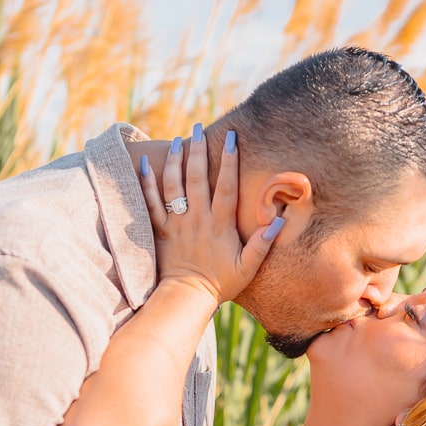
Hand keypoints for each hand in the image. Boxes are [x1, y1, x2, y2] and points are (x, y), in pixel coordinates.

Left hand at [141, 128, 281, 306]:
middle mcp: (197, 218)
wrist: (186, 297)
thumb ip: (263, 244)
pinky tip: (146, 164)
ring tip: (178, 140)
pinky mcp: (161, 230)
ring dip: (176, 160)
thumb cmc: (220, 284)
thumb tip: (279, 221)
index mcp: (220, 224)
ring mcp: (177, 223)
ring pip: (174, 185)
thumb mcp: (248, 267)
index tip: (232, 139)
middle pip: (197, 178)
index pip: (225, 186)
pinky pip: (151, 202)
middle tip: (199, 128)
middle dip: (199, 150)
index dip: (229, 161)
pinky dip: (147, 182)